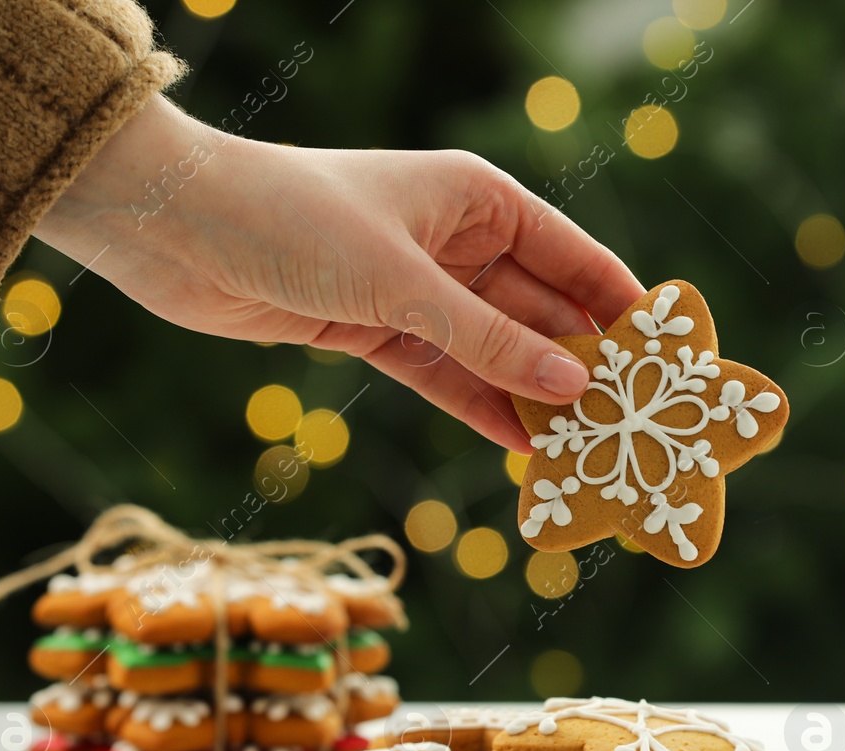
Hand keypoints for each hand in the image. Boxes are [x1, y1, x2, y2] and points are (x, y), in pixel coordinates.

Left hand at [33, 96, 644, 450]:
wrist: (172, 228)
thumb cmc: (291, 218)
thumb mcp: (402, 285)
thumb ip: (489, 341)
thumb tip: (576, 385)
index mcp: (481, 200)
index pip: (578, 261)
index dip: (627, 312)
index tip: (672, 366)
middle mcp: (460, 242)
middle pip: (542, 314)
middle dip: (583, 371)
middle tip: (632, 433)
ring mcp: (419, 290)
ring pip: (496, 353)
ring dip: (534, 401)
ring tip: (585, 456)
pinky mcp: (376, 329)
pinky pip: (446, 377)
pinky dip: (479, 408)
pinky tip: (520, 449)